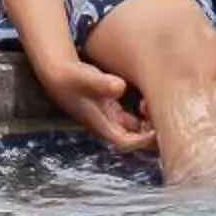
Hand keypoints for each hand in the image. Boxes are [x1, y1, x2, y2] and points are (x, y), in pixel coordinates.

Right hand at [31, 51, 156, 153]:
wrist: (58, 73)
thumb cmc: (71, 77)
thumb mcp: (86, 77)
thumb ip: (102, 83)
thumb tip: (120, 87)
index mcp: (101, 125)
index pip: (126, 142)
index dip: (143, 139)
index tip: (156, 126)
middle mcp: (107, 126)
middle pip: (135, 141)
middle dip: (150, 133)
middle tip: (157, 113)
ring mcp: (111, 119)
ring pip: (136, 131)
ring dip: (148, 124)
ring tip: (151, 106)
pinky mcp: (113, 110)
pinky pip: (133, 120)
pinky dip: (143, 115)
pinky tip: (146, 100)